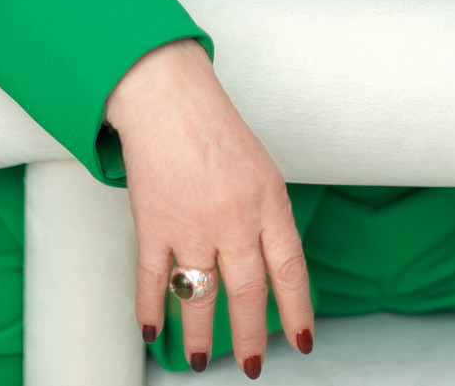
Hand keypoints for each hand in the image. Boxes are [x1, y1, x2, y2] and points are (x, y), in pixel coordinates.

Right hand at [104, 38, 313, 375]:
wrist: (167, 96)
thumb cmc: (215, 126)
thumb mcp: (260, 168)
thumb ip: (266, 216)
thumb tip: (269, 265)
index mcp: (269, 201)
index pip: (290, 271)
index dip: (297, 312)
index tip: (302, 341)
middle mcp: (234, 219)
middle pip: (247, 294)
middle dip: (250, 338)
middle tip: (253, 365)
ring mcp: (192, 225)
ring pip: (201, 298)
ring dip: (201, 336)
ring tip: (201, 359)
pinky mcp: (153, 224)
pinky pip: (153, 281)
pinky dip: (152, 310)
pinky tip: (154, 331)